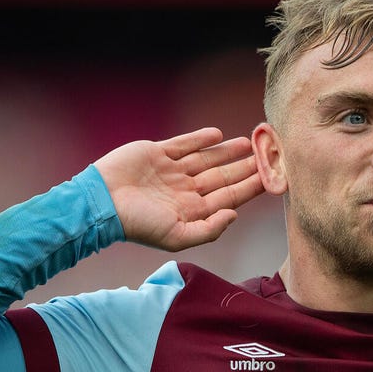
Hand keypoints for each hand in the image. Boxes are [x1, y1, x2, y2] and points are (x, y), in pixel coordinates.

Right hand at [93, 127, 262, 250]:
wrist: (102, 203)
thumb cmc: (138, 225)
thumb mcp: (177, 236)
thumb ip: (209, 229)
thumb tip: (235, 215)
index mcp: (192, 211)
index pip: (229, 197)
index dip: (250, 187)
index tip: (271, 177)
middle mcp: (185, 190)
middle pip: (222, 177)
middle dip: (245, 167)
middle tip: (267, 155)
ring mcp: (171, 171)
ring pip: (207, 159)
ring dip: (227, 152)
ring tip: (248, 143)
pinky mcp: (157, 153)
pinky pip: (184, 144)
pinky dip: (201, 139)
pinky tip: (218, 135)